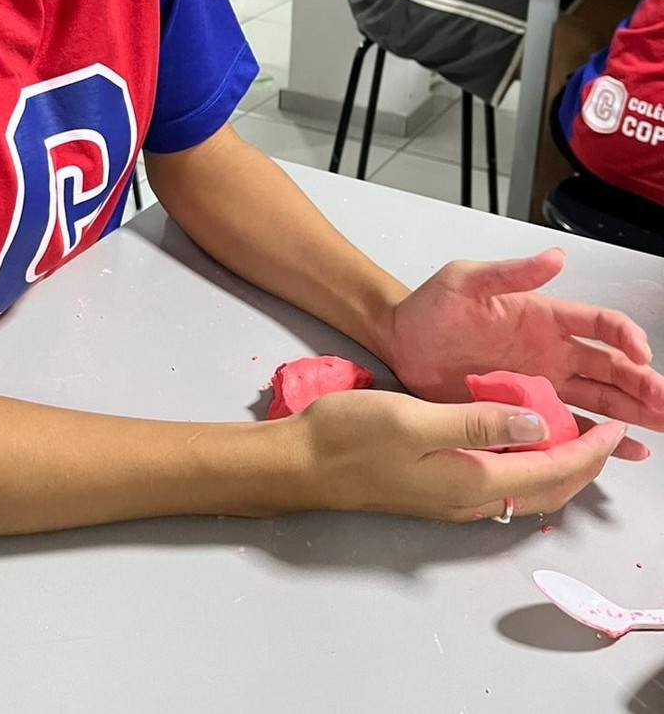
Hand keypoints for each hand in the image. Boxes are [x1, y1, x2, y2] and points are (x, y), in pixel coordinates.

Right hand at [283, 388, 626, 521]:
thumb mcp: (415, 418)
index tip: (614, 427)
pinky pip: (502, 484)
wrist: (303, 464)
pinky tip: (522, 443)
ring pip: (526, 490)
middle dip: (585, 465)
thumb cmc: (352, 436)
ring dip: (560, 469)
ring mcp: (452, 499)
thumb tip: (538, 422)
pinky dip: (529, 467)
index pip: (550, 469)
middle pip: (547, 490)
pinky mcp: (437, 490)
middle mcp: (469, 499)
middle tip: (609, 434)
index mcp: (471, 481)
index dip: (589, 450)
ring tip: (579, 439)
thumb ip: (478, 421)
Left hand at [387, 250, 663, 440]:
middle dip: (645, 385)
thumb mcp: (466, 281)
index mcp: (544, 316)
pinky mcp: (525, 412)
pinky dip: (600, 440)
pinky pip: (571, 427)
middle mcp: (551, 351)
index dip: (625, 336)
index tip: (642, 353)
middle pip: (612, 368)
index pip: (599, 324)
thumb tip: (555, 256)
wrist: (399, 341)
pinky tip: (628, 451)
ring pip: (602, 400)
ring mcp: (542, 384)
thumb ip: (511, 273)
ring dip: (636, 414)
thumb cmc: (431, 306)